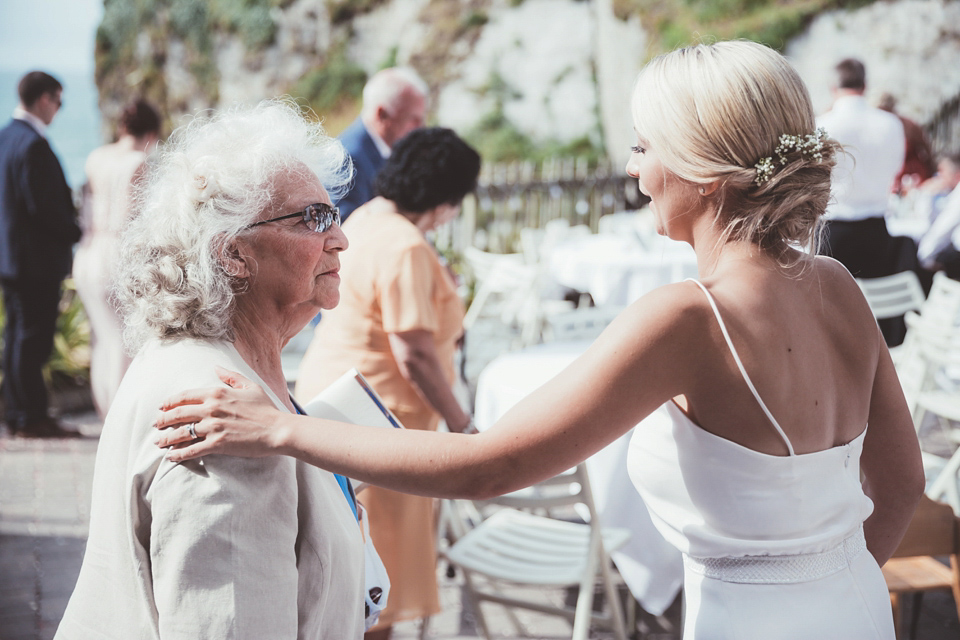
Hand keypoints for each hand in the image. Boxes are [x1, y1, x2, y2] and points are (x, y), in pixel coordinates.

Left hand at [154, 366, 286, 461]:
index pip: (185, 396)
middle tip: (156, 425)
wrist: (278, 430)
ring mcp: (213, 427)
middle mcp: (211, 409)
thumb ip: (231, 377)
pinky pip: (191, 449)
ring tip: (159, 442)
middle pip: (178, 414)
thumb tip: (216, 368)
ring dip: (166, 438)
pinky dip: (178, 454)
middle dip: (163, 420)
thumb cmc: (266, 409)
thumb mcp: (250, 386)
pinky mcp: (217, 444)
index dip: (170, 402)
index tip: (162, 406)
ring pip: (181, 433)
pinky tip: (171, 456)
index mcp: (217, 393)